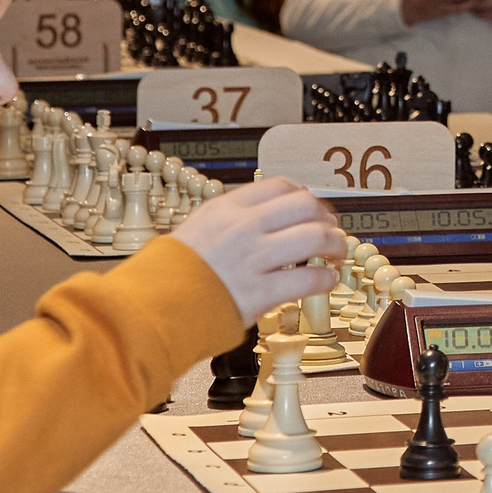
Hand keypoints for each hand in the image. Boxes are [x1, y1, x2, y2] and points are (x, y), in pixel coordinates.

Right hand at [169, 176, 344, 323]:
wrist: (154, 305)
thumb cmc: (171, 273)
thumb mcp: (197, 228)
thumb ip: (231, 220)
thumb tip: (265, 216)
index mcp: (227, 208)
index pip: (281, 187)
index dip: (305, 197)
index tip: (313, 208)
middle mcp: (243, 228)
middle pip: (304, 206)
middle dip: (326, 218)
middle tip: (331, 230)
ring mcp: (253, 259)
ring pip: (313, 238)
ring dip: (335, 244)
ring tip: (337, 253)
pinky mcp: (260, 292)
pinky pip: (307, 279)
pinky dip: (326, 279)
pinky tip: (327, 281)